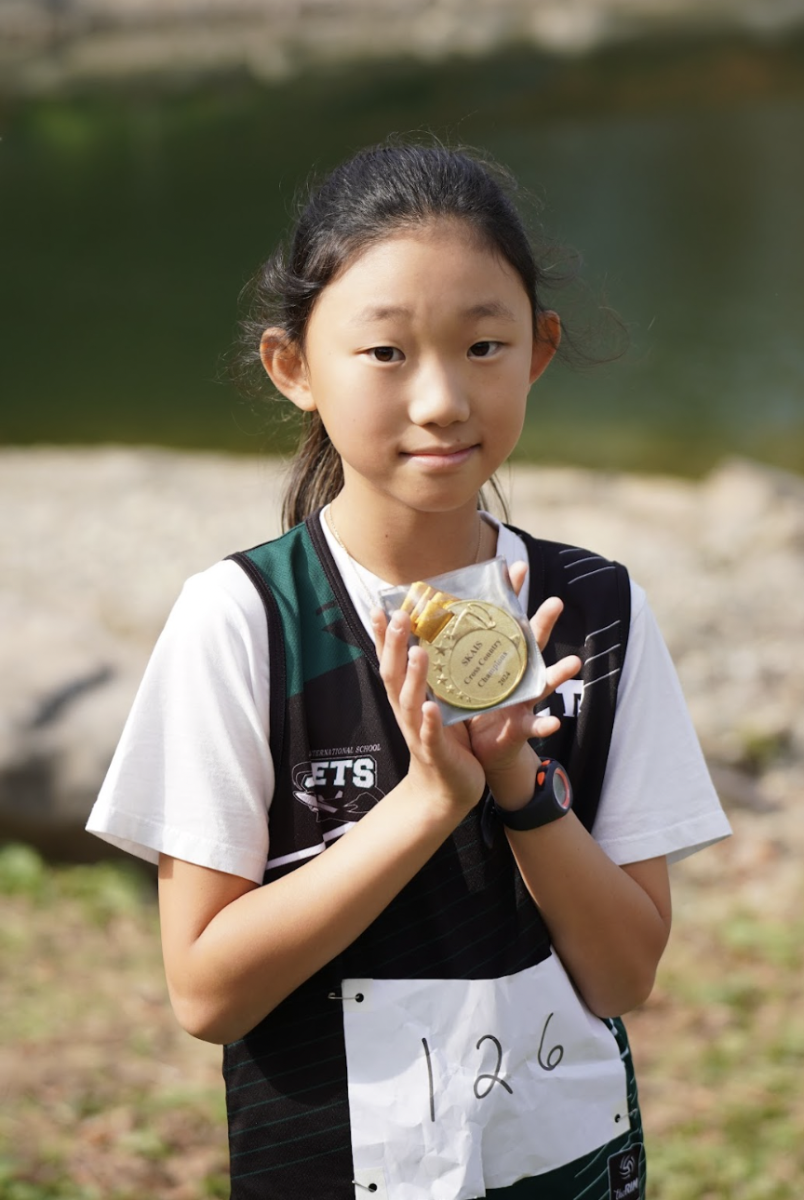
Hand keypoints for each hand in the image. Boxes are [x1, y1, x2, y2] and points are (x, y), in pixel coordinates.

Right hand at [372, 608, 485, 820]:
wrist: (445, 791)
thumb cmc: (443, 741)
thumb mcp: (435, 701)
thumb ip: (433, 676)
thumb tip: (433, 640)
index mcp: (406, 697)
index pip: (389, 661)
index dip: (381, 637)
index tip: (378, 607)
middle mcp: (406, 711)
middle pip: (393, 675)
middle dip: (393, 645)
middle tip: (399, 616)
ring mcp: (418, 732)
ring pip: (409, 702)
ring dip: (413, 677)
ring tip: (417, 651)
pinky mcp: (435, 752)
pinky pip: (429, 735)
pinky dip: (429, 721)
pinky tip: (431, 707)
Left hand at [465, 562, 580, 807]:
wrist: (475, 752)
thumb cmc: (468, 709)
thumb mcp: (458, 673)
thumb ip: (450, 647)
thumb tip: (432, 611)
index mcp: (498, 661)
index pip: (505, 622)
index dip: (512, 596)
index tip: (517, 567)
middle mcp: (515, 677)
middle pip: (531, 645)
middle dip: (543, 623)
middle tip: (556, 602)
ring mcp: (521, 701)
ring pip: (543, 683)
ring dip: (558, 674)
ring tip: (573, 663)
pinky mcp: (519, 728)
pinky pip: (532, 727)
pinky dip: (544, 727)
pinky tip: (552, 725)